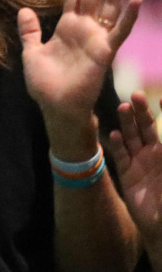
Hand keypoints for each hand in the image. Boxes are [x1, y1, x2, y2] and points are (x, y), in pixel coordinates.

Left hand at [20, 0, 141, 134]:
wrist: (55, 107)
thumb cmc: (45, 84)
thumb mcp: (31, 53)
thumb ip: (30, 32)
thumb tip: (23, 10)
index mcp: (67, 27)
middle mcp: (84, 28)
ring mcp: (97, 38)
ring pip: (109, 5)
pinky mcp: (105, 51)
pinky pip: (119, 31)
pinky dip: (128, 16)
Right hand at [106, 93, 161, 252]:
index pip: (161, 127)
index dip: (157, 112)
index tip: (156, 97)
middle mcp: (152, 154)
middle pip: (145, 128)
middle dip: (140, 112)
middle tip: (134, 96)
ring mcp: (138, 163)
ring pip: (131, 138)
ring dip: (127, 124)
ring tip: (123, 108)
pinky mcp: (127, 175)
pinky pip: (121, 157)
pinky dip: (117, 146)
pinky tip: (115, 135)